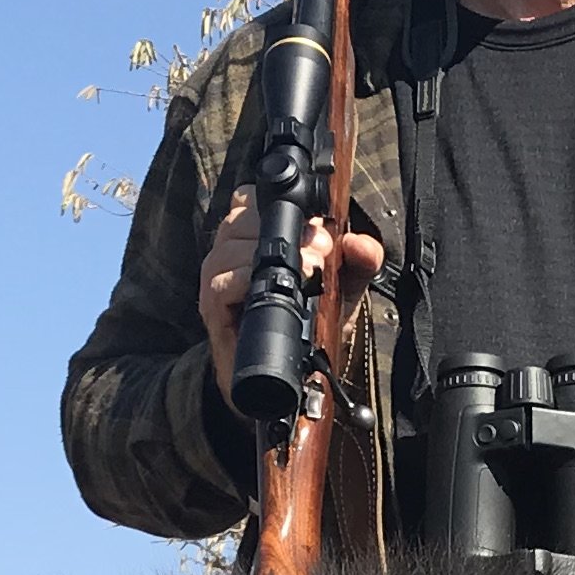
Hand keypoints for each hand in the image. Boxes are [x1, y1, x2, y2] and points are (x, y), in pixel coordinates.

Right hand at [201, 187, 385, 398]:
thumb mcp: (344, 286)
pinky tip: (275, 285)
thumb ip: (359, 261)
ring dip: (268, 250)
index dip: (279, 204)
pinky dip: (247, 279)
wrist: (292, 376)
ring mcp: (217, 278)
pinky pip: (221, 283)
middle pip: (239, 217)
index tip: (318, 222)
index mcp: (256, 236)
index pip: (249, 199)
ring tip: (309, 269)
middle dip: (283, 226)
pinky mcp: (213, 307)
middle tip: (323, 247)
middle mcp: (231, 251)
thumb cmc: (312, 322)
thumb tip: (361, 244)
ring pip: (228, 245)